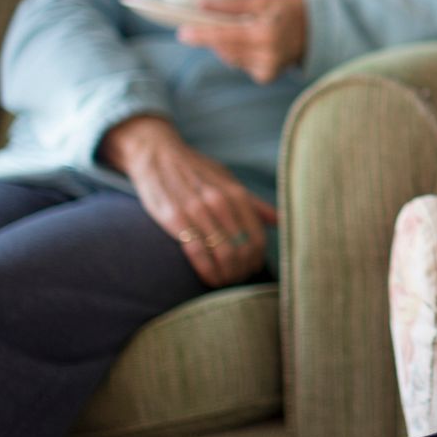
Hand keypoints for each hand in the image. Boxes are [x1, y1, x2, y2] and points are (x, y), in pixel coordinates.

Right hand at [100, 115, 278, 286]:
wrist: (157, 154)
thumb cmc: (196, 171)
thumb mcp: (228, 180)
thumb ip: (252, 203)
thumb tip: (280, 221)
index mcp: (236, 194)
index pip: (258, 237)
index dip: (257, 259)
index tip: (251, 270)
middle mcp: (220, 202)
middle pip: (243, 248)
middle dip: (243, 271)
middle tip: (237, 280)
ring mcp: (197, 210)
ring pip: (224, 254)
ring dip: (227, 275)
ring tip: (224, 282)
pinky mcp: (174, 218)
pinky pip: (197, 252)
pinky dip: (207, 271)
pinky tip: (209, 279)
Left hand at [178, 0, 308, 83]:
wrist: (316, 30)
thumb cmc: (288, 10)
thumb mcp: (262, 0)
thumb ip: (231, 4)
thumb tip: (202, 5)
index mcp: (266, 33)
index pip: (225, 36)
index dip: (201, 34)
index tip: (182, 33)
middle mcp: (267, 54)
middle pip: (223, 49)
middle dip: (212, 38)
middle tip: (203, 26)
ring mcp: (267, 68)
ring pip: (230, 58)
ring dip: (227, 45)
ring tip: (242, 31)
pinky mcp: (266, 76)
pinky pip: (240, 65)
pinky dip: (239, 54)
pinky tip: (253, 45)